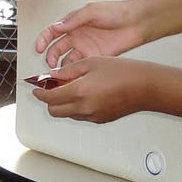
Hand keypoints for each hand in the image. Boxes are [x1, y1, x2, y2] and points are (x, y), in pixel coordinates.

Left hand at [30, 56, 145, 122]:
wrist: (145, 87)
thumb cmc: (124, 72)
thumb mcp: (93, 63)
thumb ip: (70, 70)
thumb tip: (53, 75)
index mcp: (79, 91)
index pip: (49, 97)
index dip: (40, 92)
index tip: (37, 87)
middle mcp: (83, 107)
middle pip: (54, 110)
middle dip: (49, 100)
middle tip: (52, 87)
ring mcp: (92, 116)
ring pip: (67, 114)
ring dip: (62, 104)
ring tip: (70, 88)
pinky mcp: (100, 119)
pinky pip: (80, 115)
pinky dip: (76, 107)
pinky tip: (84, 94)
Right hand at [33, 0, 141, 66]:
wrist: (136, 22)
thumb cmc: (116, 12)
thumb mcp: (92, 11)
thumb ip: (73, 20)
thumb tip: (56, 27)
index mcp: (73, 23)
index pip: (52, 32)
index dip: (43, 40)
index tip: (38, 48)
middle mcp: (77, 36)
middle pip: (57, 49)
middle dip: (51, 57)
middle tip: (50, 65)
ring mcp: (85, 48)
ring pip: (67, 60)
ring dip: (61, 67)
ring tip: (60, 74)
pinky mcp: (95, 58)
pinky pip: (81, 67)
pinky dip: (74, 73)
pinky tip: (72, 76)